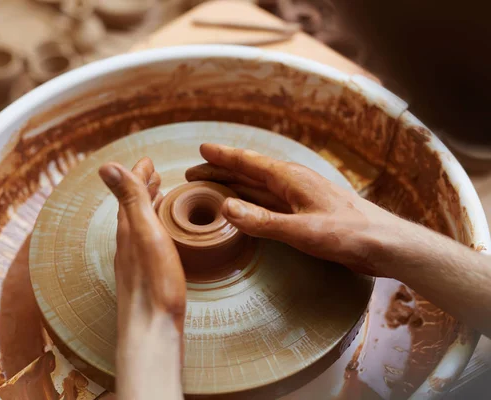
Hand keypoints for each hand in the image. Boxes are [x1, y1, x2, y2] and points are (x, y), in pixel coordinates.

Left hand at [99, 158, 184, 399]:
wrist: (151, 330)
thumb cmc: (154, 284)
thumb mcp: (145, 233)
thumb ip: (130, 200)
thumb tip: (106, 166)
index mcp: (128, 230)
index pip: (129, 193)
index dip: (137, 175)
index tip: (147, 161)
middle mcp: (127, 244)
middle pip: (132, 208)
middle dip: (141, 188)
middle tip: (153, 174)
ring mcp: (134, 262)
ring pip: (139, 225)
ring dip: (147, 207)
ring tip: (158, 198)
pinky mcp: (144, 277)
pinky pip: (146, 242)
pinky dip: (153, 228)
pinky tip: (159, 238)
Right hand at [186, 144, 408, 275]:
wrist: (385, 244)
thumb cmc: (350, 234)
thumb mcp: (303, 230)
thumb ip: (264, 221)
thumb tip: (226, 207)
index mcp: (290, 179)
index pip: (248, 163)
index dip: (223, 156)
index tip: (202, 150)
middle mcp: (292, 183)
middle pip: (248, 173)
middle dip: (221, 172)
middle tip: (194, 173)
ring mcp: (299, 198)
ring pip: (257, 188)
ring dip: (233, 187)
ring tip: (211, 188)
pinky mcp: (305, 213)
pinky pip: (269, 203)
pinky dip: (250, 202)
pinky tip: (244, 207)